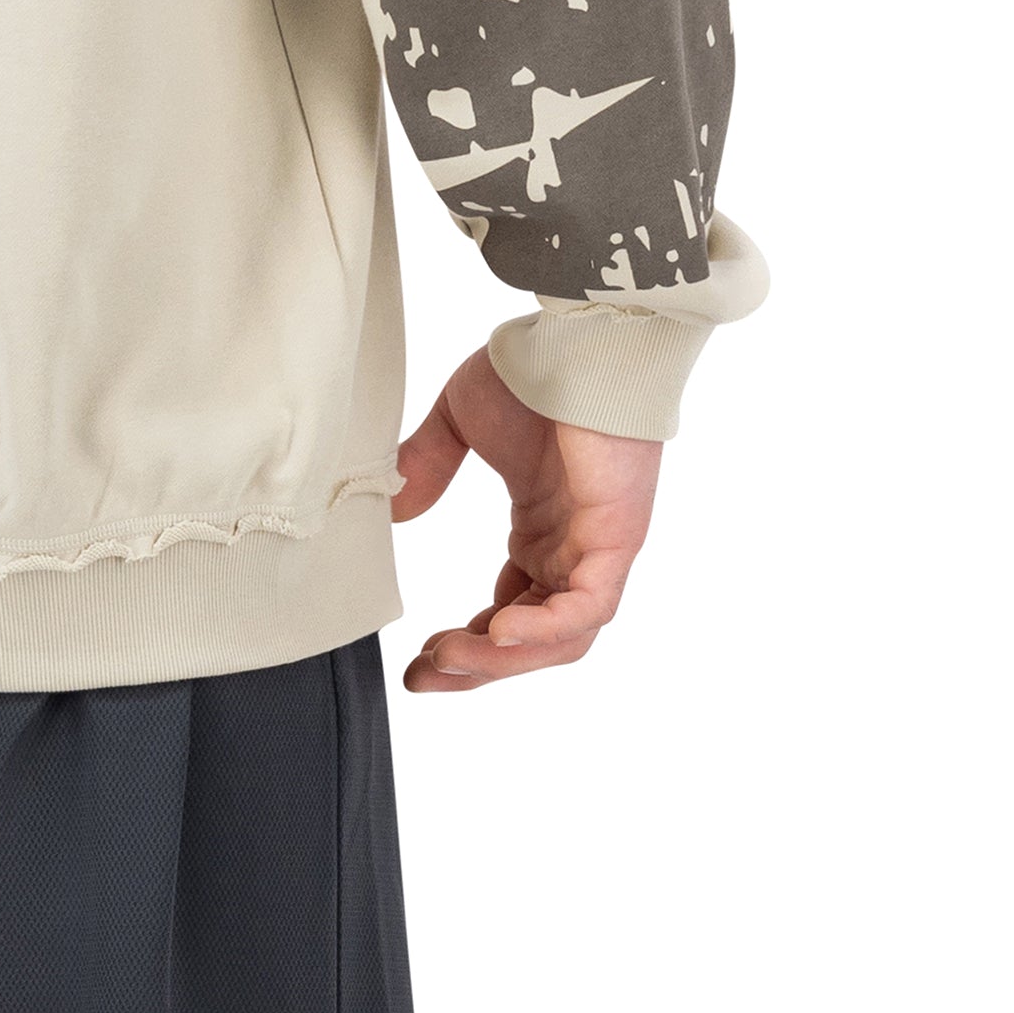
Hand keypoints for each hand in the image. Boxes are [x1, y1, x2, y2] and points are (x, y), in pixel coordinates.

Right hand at [391, 352, 661, 693]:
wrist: (579, 335)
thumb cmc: (533, 369)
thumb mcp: (461, 423)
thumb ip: (428, 467)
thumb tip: (395, 511)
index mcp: (545, 530)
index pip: (511, 610)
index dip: (469, 641)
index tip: (419, 656)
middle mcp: (574, 547)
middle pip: (534, 638)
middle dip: (477, 665)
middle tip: (422, 677)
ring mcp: (599, 547)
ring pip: (560, 638)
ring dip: (501, 659)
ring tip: (444, 660)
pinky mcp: (617, 539)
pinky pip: (587, 609)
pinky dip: (544, 631)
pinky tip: (496, 633)